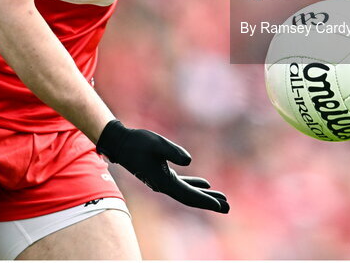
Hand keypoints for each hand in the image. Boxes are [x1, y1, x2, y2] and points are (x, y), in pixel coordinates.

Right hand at [96, 120, 228, 212]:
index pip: (189, 195)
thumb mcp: (157, 143)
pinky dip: (195, 185)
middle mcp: (164, 186)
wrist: (121, 144)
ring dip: (205, 196)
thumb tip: (190, 161)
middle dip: (210, 203)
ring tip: (221, 199)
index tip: (221, 205)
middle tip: (228, 208)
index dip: (206, 201)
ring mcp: (163, 181)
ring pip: (188, 192)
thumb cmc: (138, 142)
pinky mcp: (162, 175)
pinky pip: (183, 184)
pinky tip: (205, 184)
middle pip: (191, 198)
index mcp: (164, 181)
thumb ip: (173, 151)